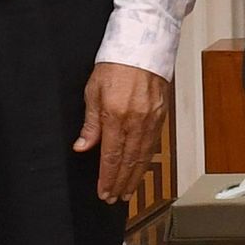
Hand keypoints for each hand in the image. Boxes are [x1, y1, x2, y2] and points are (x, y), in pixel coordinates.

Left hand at [73, 62, 170, 201]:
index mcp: (116, 115)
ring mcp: (152, 119)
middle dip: (121, 182)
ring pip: (143, 156)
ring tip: (127, 191)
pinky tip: (140, 169)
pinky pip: (153, 144)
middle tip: (114, 198)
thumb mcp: (93, 91)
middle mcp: (136, 121)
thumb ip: (90, 123)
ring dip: (134, 176)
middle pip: (129, 161)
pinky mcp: (161, 115)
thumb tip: (83, 147)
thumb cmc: (115, 64)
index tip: (103, 191)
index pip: (111, 156)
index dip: (107, 177)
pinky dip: (145, 161)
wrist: (143, 46)